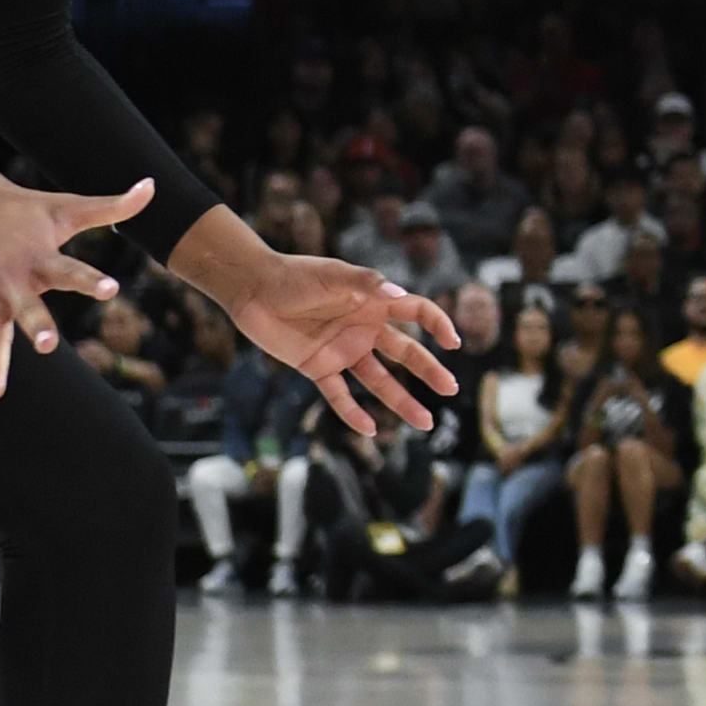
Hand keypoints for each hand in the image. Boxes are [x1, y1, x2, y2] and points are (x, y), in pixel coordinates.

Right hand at [0, 174, 149, 404]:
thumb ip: (113, 206)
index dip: (91, 280)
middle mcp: (14, 281)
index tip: (110, 288)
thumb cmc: (24, 207)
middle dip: (38, 326)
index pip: (71, 270)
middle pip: (29, 308)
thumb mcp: (68, 205)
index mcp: (41, 258)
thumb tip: (152, 186)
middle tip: (48, 344)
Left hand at [224, 253, 458, 435]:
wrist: (252, 288)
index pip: (416, 312)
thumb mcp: (334, 275)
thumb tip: (400, 296)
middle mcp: (364, 328)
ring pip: (379, 380)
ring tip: (425, 422)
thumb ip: (366, 284)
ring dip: (402, 401)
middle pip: (405, 353)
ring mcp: (343, 350)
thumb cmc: (296, 275)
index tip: (452, 342)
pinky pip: (339, 395)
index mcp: (373, 302)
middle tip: (450, 389)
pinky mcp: (318, 367)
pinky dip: (353, 413)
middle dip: (429, 371)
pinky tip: (370, 430)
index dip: (436, 324)